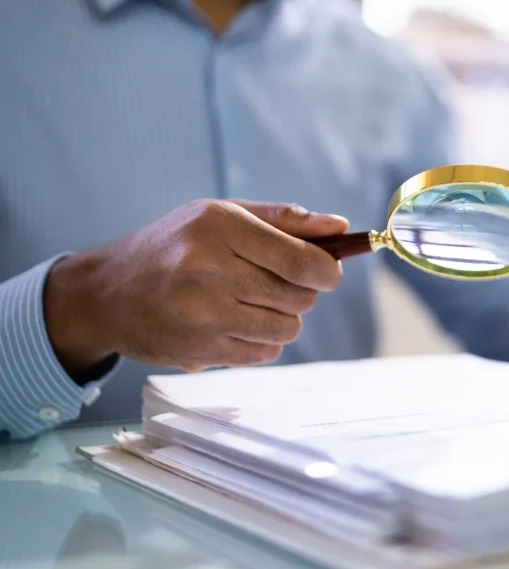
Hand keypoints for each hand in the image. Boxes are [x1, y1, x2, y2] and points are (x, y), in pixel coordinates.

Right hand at [44, 199, 348, 378]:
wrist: (106, 293)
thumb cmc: (175, 247)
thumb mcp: (221, 215)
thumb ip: (285, 220)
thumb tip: (341, 227)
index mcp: (220, 226)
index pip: (301, 260)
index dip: (327, 271)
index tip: (327, 274)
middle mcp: (209, 268)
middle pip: (300, 297)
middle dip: (301, 293)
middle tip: (275, 285)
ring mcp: (202, 313)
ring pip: (287, 328)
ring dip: (282, 319)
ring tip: (251, 305)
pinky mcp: (199, 349)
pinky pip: (265, 353)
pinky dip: (261, 342)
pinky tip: (234, 325)